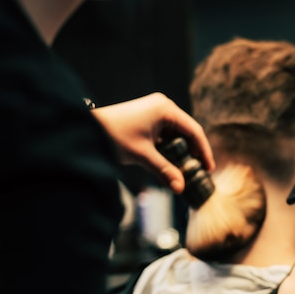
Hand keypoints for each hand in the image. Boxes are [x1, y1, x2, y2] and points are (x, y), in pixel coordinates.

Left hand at [92, 92, 214, 192]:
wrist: (85, 128)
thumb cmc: (113, 136)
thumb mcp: (142, 156)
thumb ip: (164, 171)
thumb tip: (181, 188)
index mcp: (165, 109)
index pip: (194, 130)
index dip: (204, 151)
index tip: (209, 168)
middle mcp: (163, 105)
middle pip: (187, 131)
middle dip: (193, 152)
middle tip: (199, 171)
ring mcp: (155, 110)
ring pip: (176, 132)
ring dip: (181, 150)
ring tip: (186, 169)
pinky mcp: (147, 116)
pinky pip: (166, 132)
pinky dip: (170, 146)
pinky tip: (171, 161)